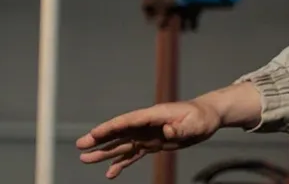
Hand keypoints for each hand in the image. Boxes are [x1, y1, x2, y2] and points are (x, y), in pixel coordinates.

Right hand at [75, 100, 222, 178]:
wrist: (208, 117)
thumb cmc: (202, 117)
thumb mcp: (195, 123)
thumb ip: (180, 128)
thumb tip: (167, 132)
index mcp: (154, 115)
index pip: (128, 121)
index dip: (111, 127)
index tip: (94, 133)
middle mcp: (146, 125)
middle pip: (119, 132)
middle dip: (99, 139)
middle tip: (80, 146)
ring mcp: (148, 135)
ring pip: (122, 144)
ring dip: (104, 152)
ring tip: (85, 159)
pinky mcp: (152, 144)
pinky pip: (133, 155)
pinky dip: (121, 164)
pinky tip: (110, 173)